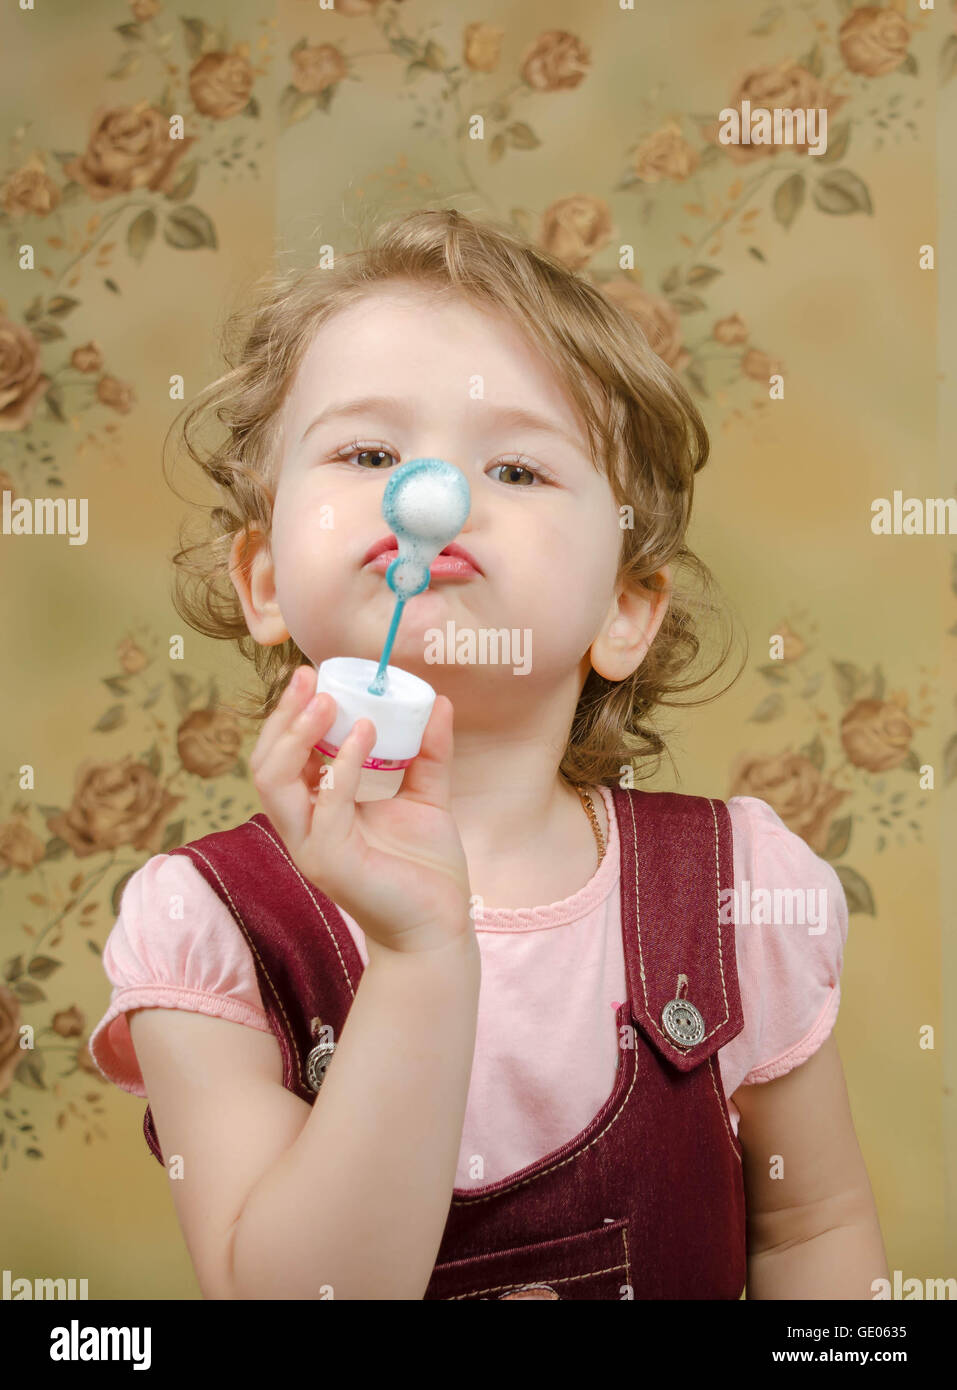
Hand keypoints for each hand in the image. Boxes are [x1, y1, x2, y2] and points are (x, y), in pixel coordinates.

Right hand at [249, 666, 473, 954]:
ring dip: (297, 736)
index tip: (313, 675)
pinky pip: (326, 806)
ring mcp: (312, 847)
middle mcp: (304, 828)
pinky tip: (364, 734)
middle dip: (282, 717)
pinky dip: (341, 765)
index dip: (290, 715)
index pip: (282, 757)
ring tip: (326, 701)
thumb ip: (427, 753)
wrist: (440, 926)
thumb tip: (438, 702)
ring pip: (275, 784)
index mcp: (317, 811)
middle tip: (308, 678)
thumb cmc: (426, 869)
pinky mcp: (332, 863)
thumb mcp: (425, 797)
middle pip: (265, 765)